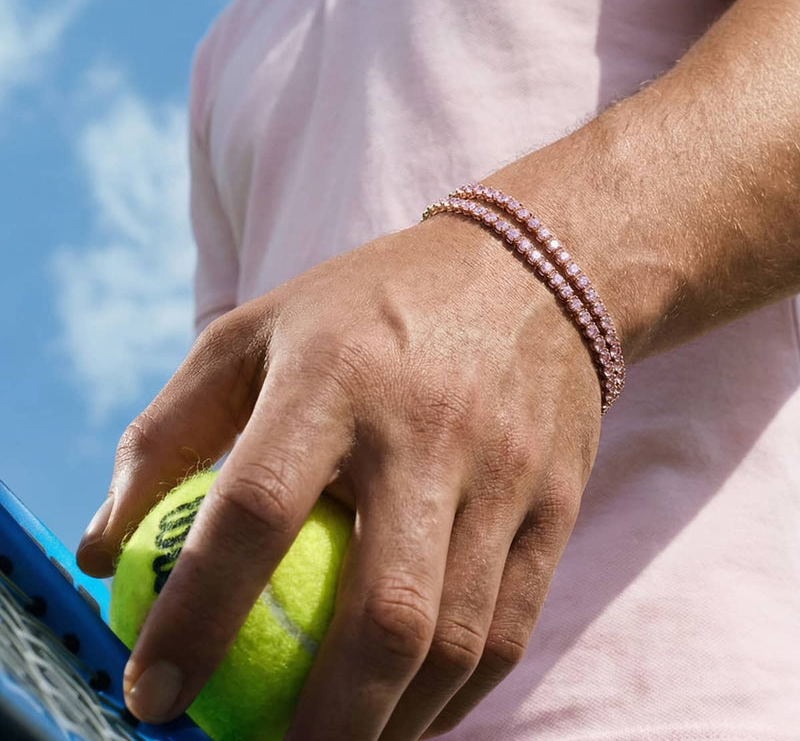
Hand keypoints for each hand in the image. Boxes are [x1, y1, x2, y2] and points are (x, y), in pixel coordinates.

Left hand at [77, 211, 600, 739]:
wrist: (527, 274)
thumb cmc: (372, 307)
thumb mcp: (256, 332)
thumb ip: (168, 431)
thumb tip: (102, 552)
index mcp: (337, 374)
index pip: (257, 510)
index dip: (195, 615)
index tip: (152, 695)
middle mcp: (429, 429)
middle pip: (383, 610)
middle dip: (320, 725)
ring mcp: (506, 471)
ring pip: (456, 639)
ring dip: (389, 726)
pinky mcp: (556, 503)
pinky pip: (510, 628)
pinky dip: (454, 698)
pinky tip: (406, 715)